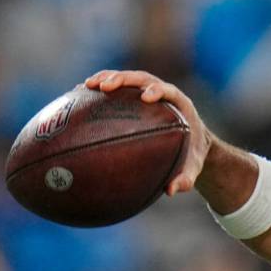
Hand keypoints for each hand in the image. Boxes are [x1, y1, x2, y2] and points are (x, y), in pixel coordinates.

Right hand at [85, 70, 211, 195]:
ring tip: (86, 86)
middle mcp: (163, 93)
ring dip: (106, 78)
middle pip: (141, 79)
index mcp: (180, 104)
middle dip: (123, 79)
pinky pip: (116, 89)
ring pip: (126, 79)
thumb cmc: (193, 153)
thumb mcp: (193, 167)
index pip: (168, 91)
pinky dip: (99, 90)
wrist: (193, 141)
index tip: (146, 97)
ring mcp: (146, 92)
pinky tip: (77, 96)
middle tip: (105, 87)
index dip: (156, 90)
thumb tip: (171, 191)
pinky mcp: (134, 97)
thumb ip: (186, 178)